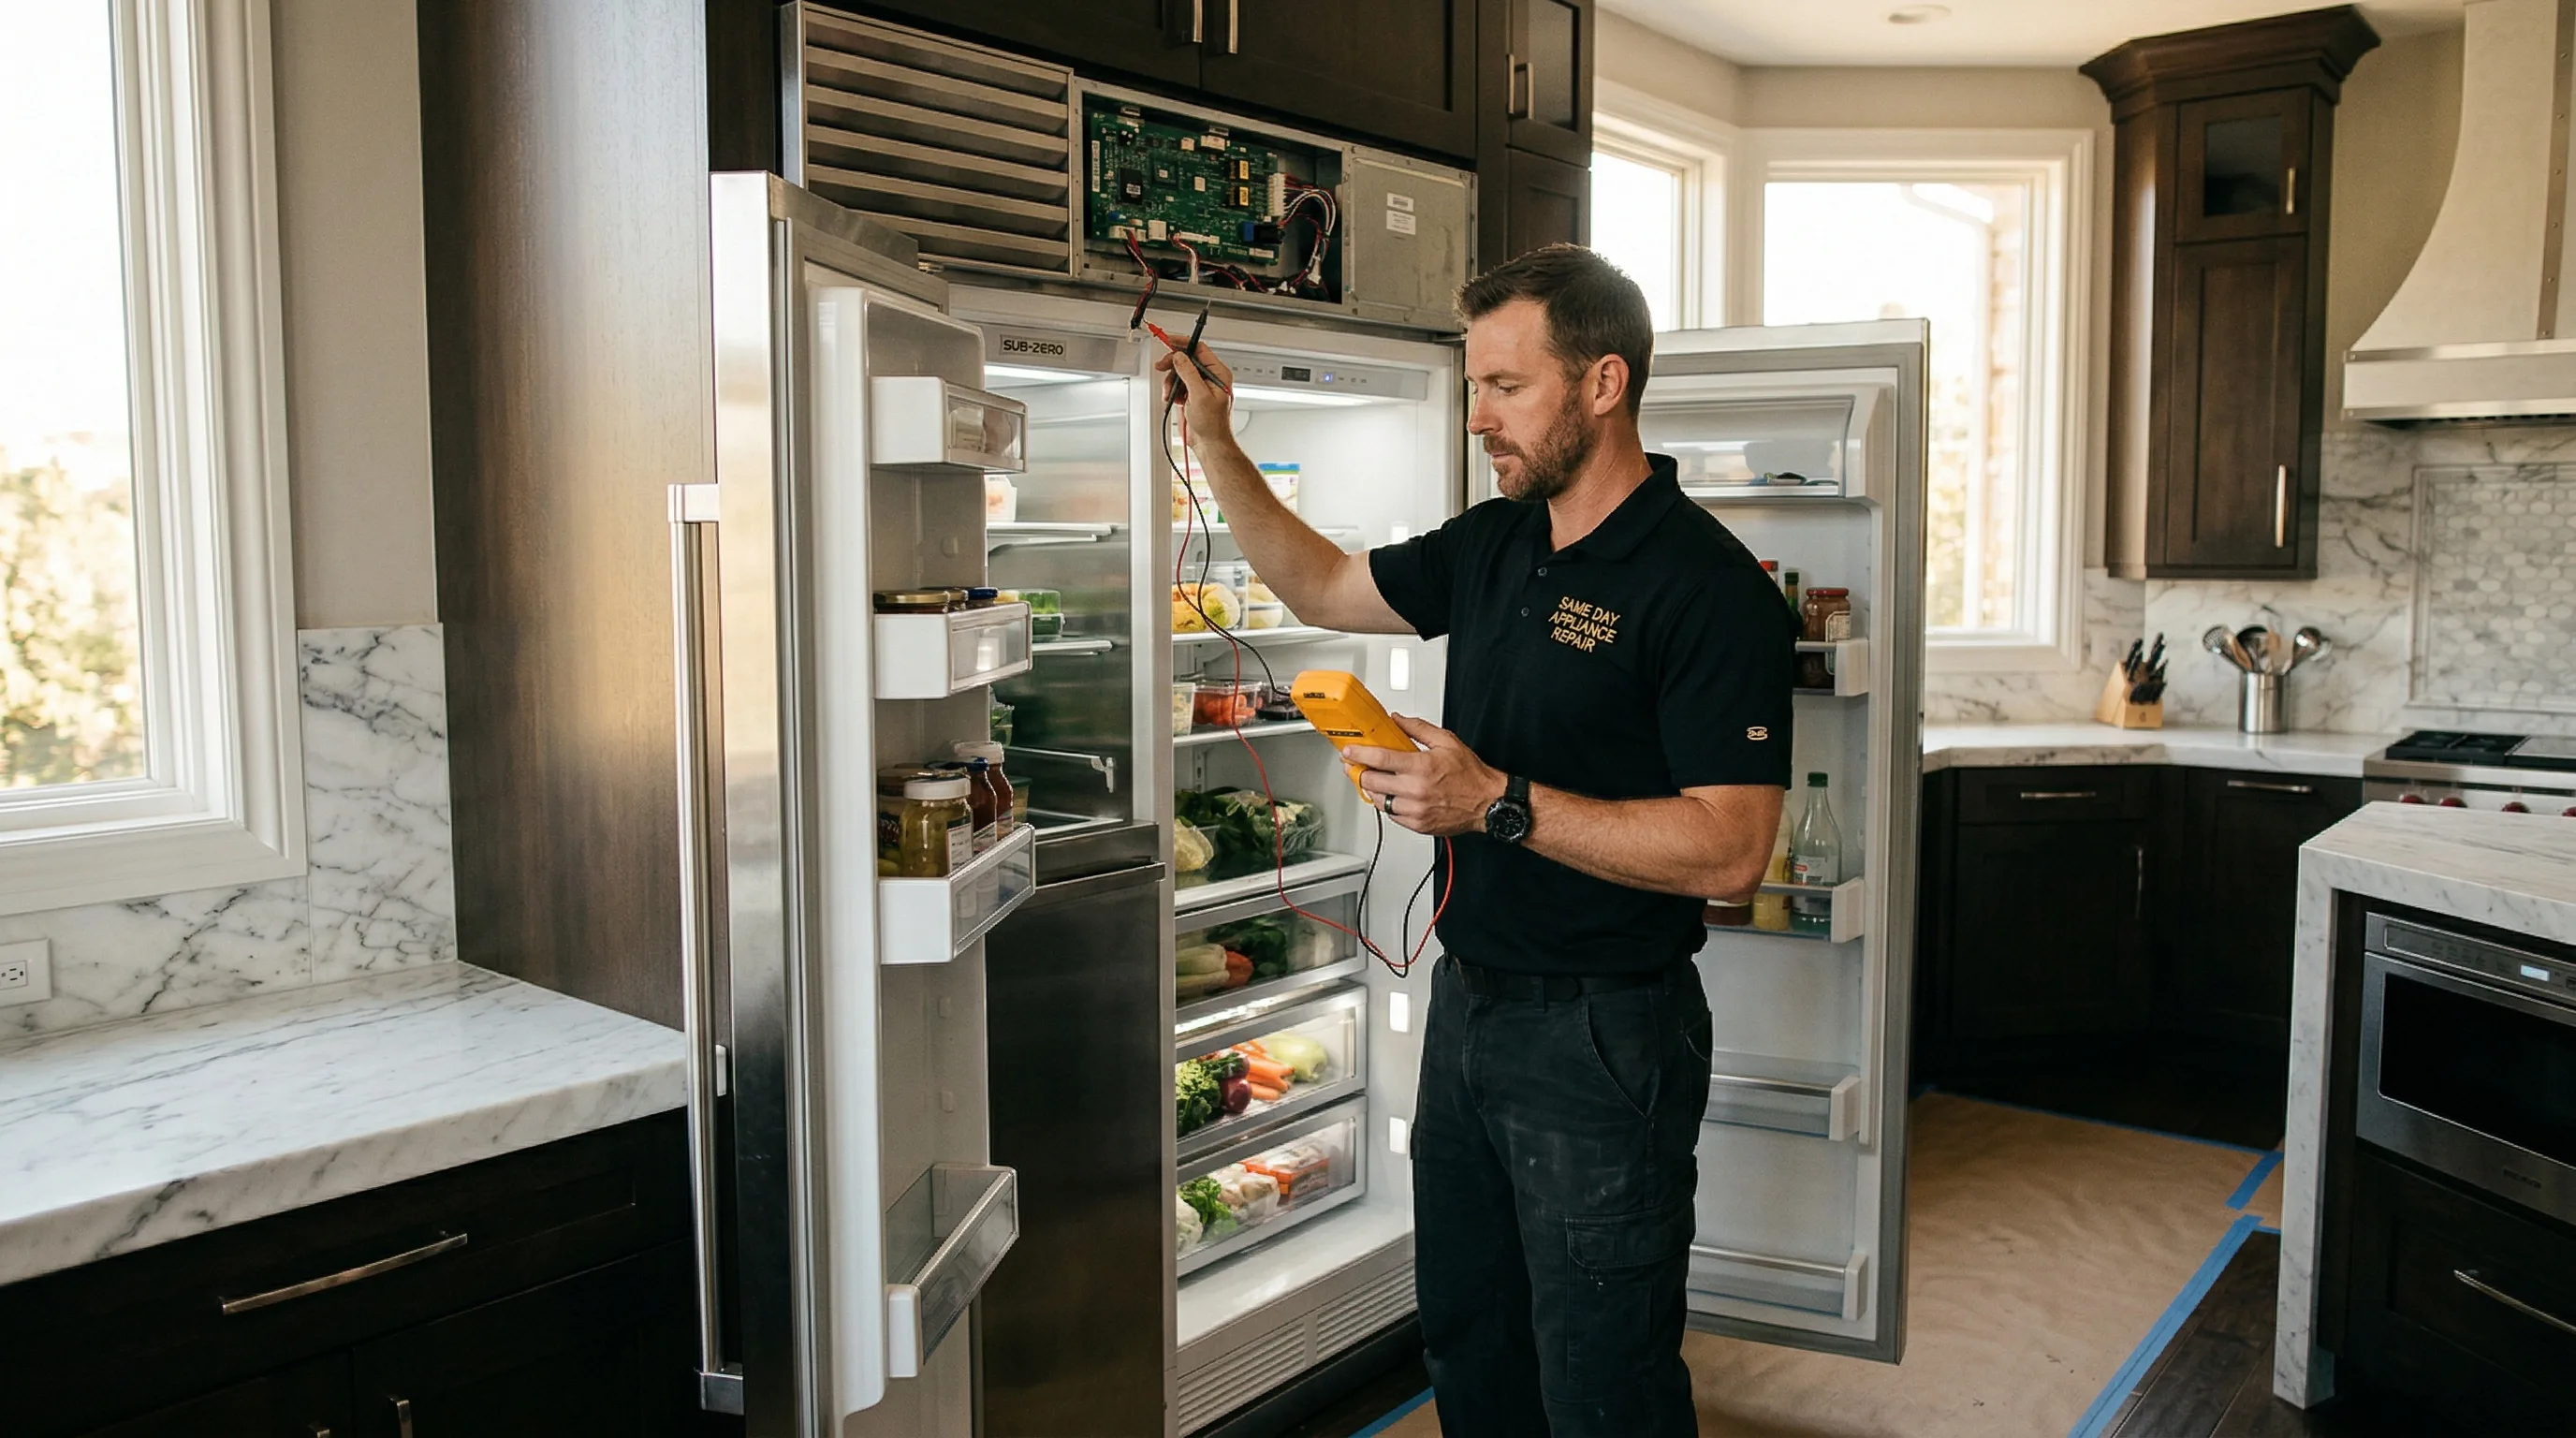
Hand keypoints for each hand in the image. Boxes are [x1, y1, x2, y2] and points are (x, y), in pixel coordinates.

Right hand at [1151, 337, 1236, 450]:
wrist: (1210, 444)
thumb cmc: (1213, 425)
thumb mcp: (1200, 396)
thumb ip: (1189, 373)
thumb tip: (1179, 357)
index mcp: (1218, 373)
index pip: (1199, 348)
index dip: (1183, 343)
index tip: (1168, 341)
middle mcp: (1210, 377)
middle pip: (1186, 359)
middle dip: (1173, 365)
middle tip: (1161, 368)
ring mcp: (1201, 386)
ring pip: (1179, 372)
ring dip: (1171, 382)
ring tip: (1170, 395)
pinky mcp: (1192, 395)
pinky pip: (1177, 385)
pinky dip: (1172, 391)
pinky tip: (1173, 400)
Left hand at [1345, 714, 1506, 837]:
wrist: (1488, 803)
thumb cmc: (1471, 775)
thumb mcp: (1447, 742)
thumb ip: (1418, 729)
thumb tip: (1397, 720)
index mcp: (1421, 767)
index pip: (1379, 758)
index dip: (1359, 754)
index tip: (1349, 752)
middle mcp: (1416, 790)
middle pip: (1372, 781)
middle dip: (1359, 772)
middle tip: (1356, 766)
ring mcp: (1415, 810)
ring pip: (1378, 800)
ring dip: (1371, 789)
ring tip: (1373, 780)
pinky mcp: (1417, 825)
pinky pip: (1391, 815)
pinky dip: (1387, 804)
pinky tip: (1390, 795)